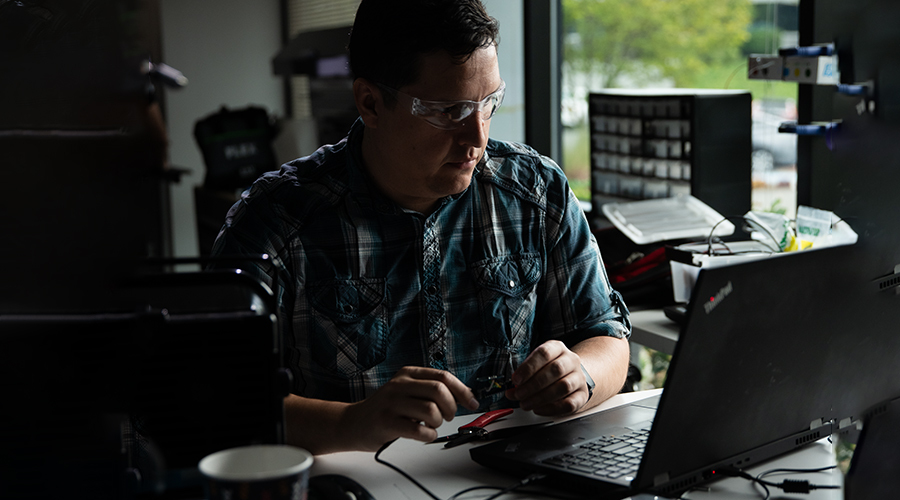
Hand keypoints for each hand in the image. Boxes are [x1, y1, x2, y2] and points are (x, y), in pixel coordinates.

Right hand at [341, 366, 479, 450]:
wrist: (353, 423)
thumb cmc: (385, 408)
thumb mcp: (406, 390)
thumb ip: (430, 389)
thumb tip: (465, 395)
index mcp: (407, 373)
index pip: (443, 377)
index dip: (462, 391)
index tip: (472, 403)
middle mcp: (399, 385)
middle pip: (439, 391)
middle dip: (451, 407)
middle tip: (447, 416)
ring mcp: (391, 403)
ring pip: (431, 410)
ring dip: (438, 422)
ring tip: (431, 425)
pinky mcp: (386, 422)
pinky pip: (419, 430)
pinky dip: (428, 436)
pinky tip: (423, 434)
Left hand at [505, 340, 588, 415]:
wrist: (572, 373)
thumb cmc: (549, 368)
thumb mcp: (537, 364)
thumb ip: (524, 376)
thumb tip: (511, 391)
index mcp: (558, 348)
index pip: (544, 353)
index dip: (528, 367)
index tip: (516, 379)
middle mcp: (571, 361)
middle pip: (555, 370)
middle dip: (533, 385)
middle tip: (519, 394)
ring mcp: (579, 378)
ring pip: (564, 387)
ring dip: (541, 398)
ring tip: (526, 404)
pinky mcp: (582, 395)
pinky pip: (570, 404)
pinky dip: (552, 408)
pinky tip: (538, 409)